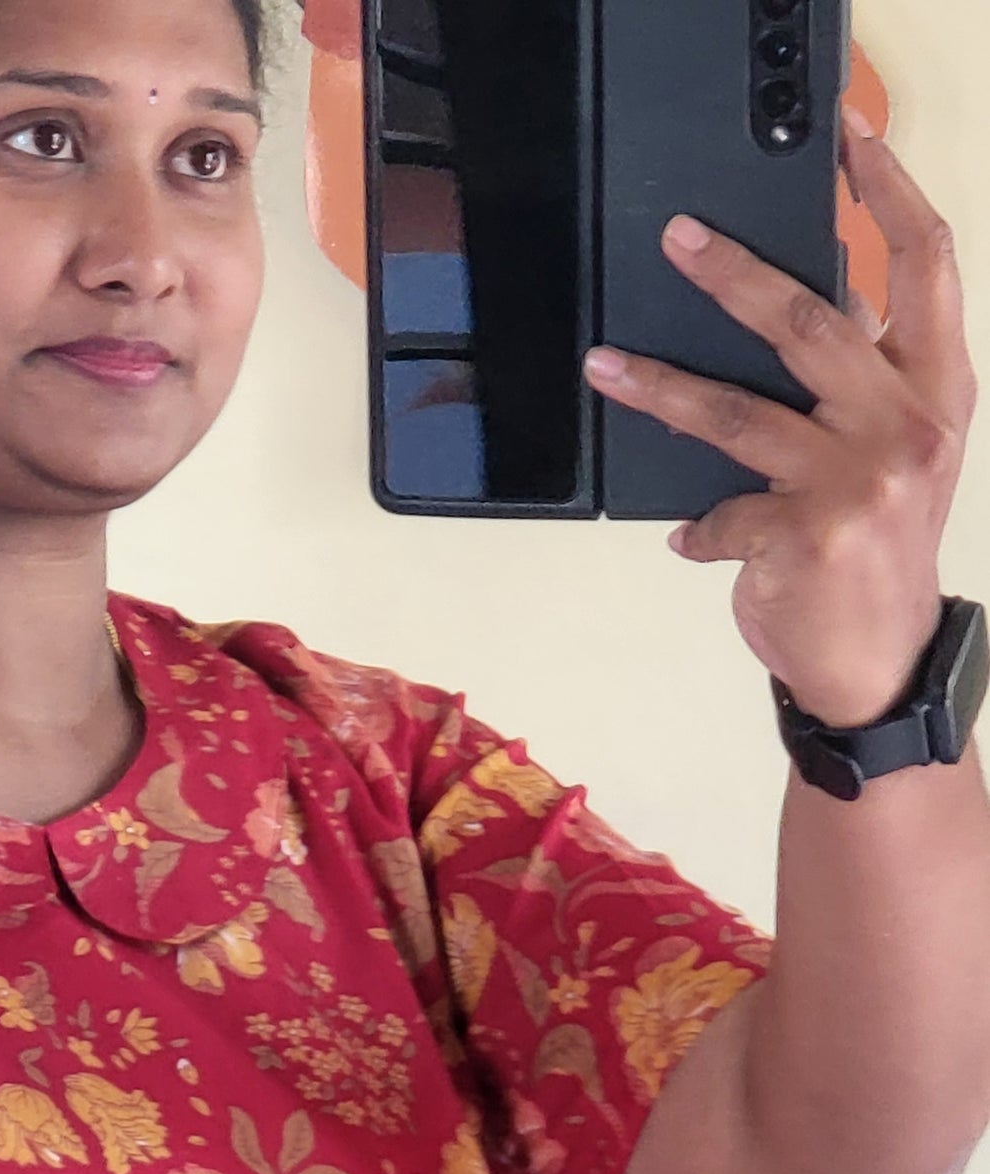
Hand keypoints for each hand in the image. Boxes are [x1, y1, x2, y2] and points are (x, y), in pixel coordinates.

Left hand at [583, 109, 976, 728]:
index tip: (847, 136)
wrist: (878, 664)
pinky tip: (691, 538)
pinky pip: (720, 511)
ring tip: (604, 363)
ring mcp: (857, 479)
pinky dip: (699, 528)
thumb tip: (804, 309)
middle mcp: (907, 423)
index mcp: (941, 387)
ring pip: (736, 410)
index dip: (885, 189)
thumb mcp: (900, 455)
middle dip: (732, 274)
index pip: (926, 262)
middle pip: (809, 320)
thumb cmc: (880, 554)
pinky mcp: (803, 534)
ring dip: (660, 384)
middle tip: (676, 239)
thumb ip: (863, 385)